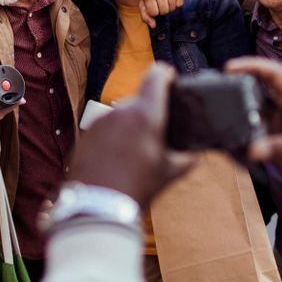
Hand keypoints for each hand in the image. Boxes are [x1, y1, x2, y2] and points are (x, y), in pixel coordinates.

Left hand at [68, 63, 195, 207]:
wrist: (96, 207)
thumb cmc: (136, 188)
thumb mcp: (169, 173)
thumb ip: (187, 158)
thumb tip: (195, 153)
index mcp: (145, 114)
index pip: (156, 76)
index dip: (166, 74)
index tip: (171, 78)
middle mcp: (120, 111)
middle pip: (140, 99)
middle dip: (150, 112)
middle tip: (158, 134)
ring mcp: (100, 121)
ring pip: (122, 114)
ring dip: (131, 125)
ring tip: (136, 152)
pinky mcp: (86, 134)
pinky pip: (106, 128)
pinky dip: (115, 137)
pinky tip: (118, 159)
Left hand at [138, 0, 183, 27]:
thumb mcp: (144, 2)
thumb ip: (145, 15)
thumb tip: (153, 25)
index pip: (154, 13)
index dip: (153, 12)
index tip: (153, 6)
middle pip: (164, 11)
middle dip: (162, 10)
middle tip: (160, 3)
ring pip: (172, 9)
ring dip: (169, 7)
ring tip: (165, 0)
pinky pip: (180, 4)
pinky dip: (176, 3)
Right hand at [225, 57, 281, 194]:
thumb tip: (254, 150)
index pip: (274, 73)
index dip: (252, 65)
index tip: (230, 68)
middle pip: (260, 88)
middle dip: (238, 85)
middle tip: (216, 90)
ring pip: (255, 110)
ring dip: (239, 110)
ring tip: (217, 112)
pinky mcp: (279, 140)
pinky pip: (256, 132)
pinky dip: (243, 133)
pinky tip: (231, 137)